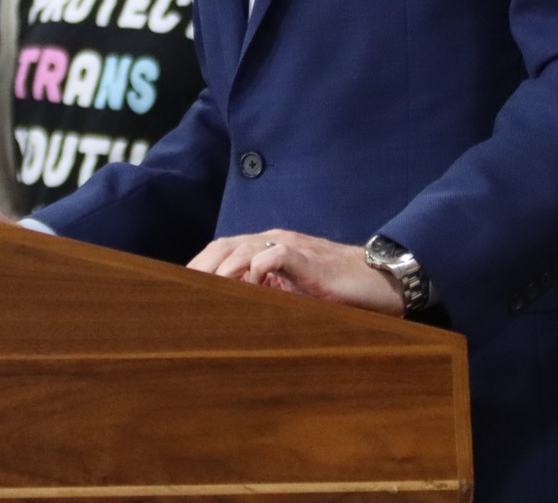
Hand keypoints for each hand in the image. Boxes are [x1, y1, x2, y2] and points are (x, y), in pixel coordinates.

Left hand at [188, 230, 404, 315]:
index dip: (198, 266)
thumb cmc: (338, 289)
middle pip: (224, 246)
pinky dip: (258, 268)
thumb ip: (267, 294)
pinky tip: (249, 286)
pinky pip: (275, 256)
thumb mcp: (295, 292)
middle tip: (180, 296)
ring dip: (221, 271)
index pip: (222, 250)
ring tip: (204, 293)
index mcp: (266, 248)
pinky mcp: (309, 259)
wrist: (380, 279)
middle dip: (200, 268)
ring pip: (243, 249)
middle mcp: (274, 241)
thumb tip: (230, 316)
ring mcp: (291, 247)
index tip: (177, 291)